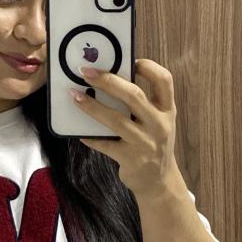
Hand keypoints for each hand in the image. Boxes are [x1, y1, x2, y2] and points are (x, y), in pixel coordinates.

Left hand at [69, 56, 181, 198]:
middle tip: (86, 72)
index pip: (164, 80)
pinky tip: (78, 130)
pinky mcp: (131, 158)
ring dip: (91, 105)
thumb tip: (109, 78)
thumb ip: (142, 103)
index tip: (130, 60)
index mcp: (167, 109)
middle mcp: (159, 124)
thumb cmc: (153, 143)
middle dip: (107, 81)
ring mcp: (145, 143)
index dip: (148, 67)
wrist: (159, 181)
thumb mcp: (157, 121)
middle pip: (133, 96)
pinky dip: (90, 136)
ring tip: (75, 95)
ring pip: (115, 119)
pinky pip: (105, 143)